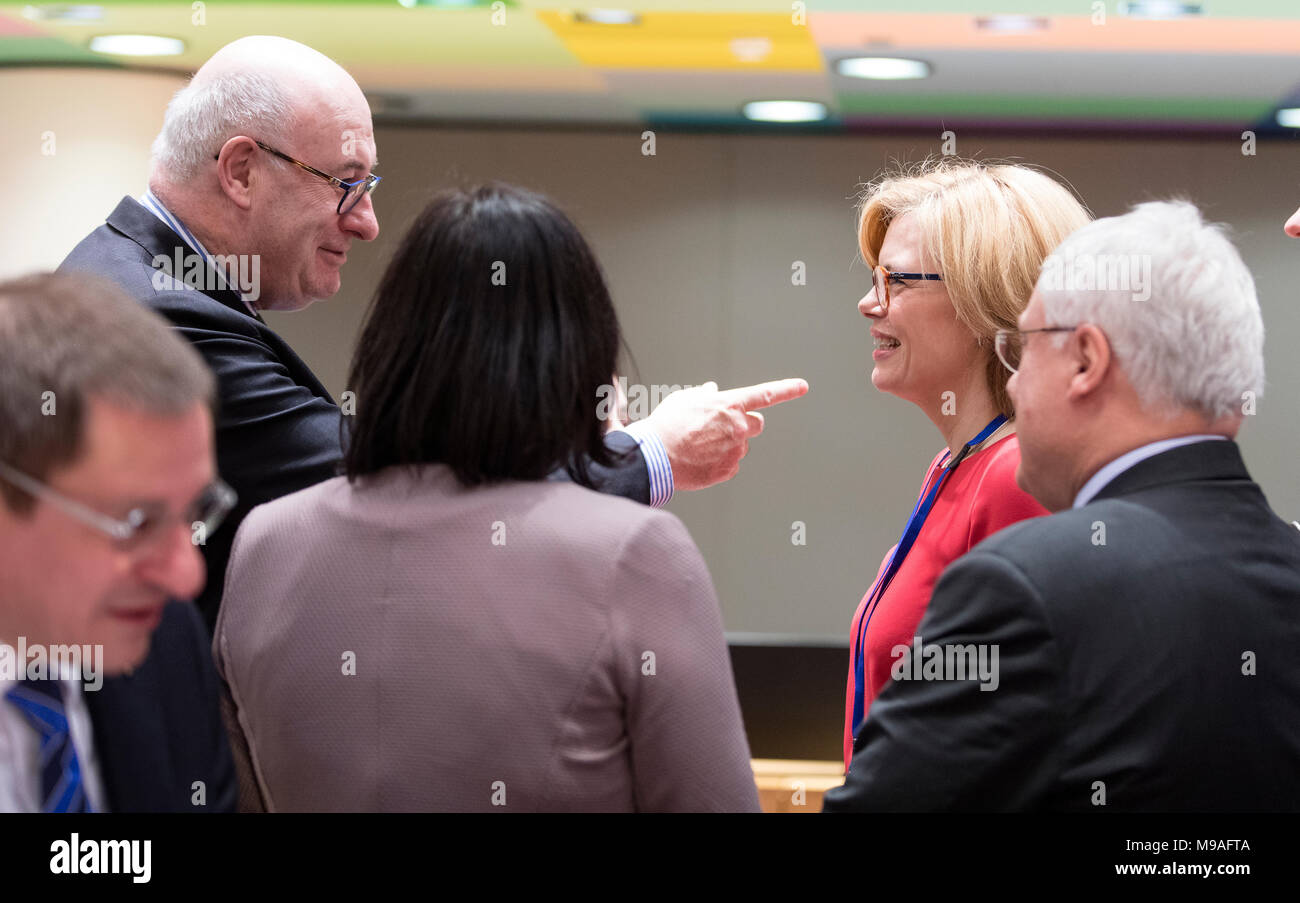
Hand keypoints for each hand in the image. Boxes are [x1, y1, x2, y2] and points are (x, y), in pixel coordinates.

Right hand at [645, 378, 808, 490]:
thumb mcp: (683, 400)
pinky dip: (720, 462)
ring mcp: (735, 450)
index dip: (787, 389)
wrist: (655, 456)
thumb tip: (712, 390)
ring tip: (701, 446)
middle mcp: (738, 427)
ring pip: (742, 446)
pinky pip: (731, 464)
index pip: (765, 394)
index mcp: (729, 405)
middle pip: (757, 424)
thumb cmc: (666, 425)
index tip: (802, 387)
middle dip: (745, 424)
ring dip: (729, 444)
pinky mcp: (728, 470)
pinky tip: (701, 460)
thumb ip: (703, 394)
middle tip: (723, 428)